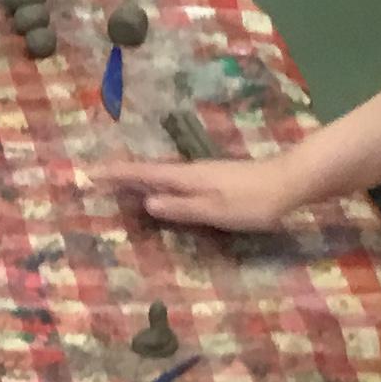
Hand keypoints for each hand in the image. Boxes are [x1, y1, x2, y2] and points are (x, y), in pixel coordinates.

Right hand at [89, 153, 307, 231]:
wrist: (290, 182)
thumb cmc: (253, 201)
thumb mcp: (216, 210)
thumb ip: (181, 208)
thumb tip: (146, 202)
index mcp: (187, 178)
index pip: (144, 174)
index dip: (117, 174)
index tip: (90, 173)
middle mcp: (191, 171)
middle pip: (149, 171)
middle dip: (122, 174)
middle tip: (96, 178)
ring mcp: (204, 173)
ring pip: (162, 175)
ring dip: (139, 178)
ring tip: (119, 185)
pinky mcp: (215, 179)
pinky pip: (176, 179)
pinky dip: (159, 182)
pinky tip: (160, 190)